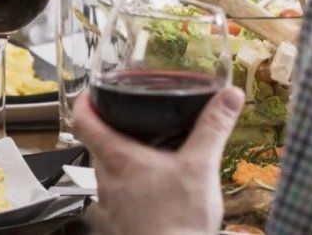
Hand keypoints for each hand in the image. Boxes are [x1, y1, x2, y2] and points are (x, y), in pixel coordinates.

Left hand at [72, 86, 244, 234]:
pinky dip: (130, 183)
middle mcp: (106, 178)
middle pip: (97, 143)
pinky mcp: (117, 221)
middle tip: (132, 118)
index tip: (92, 91)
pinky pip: (117, 193)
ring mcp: (109, 202)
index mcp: (118, 158)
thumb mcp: (201, 166)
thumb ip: (213, 128)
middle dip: (112, 128)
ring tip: (148, 151)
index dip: (84, 100)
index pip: (82, 120)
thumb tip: (228, 97)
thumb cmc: (179, 221)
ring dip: (123, 158)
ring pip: (108, 169)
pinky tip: (153, 186)